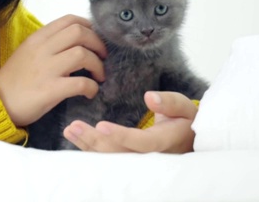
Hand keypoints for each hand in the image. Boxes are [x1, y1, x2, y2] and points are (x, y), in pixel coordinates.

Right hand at [0, 15, 106, 126]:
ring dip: (98, 65)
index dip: (89, 26)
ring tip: (98, 75)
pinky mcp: (50, 90)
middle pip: (80, 33)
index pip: (69, 20)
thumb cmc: (15, 79)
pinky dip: (92, 87)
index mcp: (37, 38)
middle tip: (102, 56)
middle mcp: (42, 49)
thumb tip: (76, 42)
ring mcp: (46, 69)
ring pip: (82, 54)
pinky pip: (81, 83)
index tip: (94, 38)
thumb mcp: (27, 52)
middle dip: (98, 43)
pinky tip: (91, 92)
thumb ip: (48, 44)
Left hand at [63, 91, 197, 152]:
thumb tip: (150, 97)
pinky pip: (106, 157)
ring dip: (87, 145)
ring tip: (70, 129)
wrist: (188, 139)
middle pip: (119, 154)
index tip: (101, 126)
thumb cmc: (185, 120)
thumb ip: (170, 102)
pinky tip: (73, 135)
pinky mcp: (127, 157)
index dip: (121, 136)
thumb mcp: (185, 107)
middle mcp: (149, 156)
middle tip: (74, 126)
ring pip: (110, 158)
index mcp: (164, 142)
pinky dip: (88, 147)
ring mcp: (137, 160)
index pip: (141, 143)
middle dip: (95, 141)